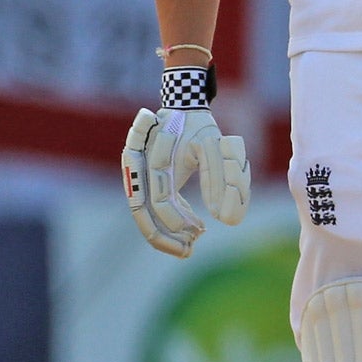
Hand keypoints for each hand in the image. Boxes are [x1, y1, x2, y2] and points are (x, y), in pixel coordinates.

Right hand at [123, 106, 250, 257]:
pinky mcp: (142, 182)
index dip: (179, 220)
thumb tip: (225, 220)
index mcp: (152, 157)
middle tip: (189, 251)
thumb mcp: (216, 146)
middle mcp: (137, 167)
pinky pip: (148, 207)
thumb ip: (222, 178)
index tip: (201, 229)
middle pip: (142, 214)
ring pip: (142, 214)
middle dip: (164, 238)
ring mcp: (136, 175)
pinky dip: (168, 219)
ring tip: (190, 245)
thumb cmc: (199, 127)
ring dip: (163, 233)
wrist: (183, 109)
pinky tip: (191, 224)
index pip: (160, 200)